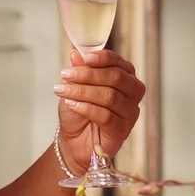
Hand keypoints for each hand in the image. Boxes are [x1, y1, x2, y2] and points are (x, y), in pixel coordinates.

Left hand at [55, 49, 144, 163]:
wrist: (74, 141)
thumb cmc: (78, 113)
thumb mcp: (74, 87)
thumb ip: (79, 70)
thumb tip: (76, 54)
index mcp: (125, 77)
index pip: (117, 62)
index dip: (101, 58)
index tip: (83, 58)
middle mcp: (132, 93)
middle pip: (116, 78)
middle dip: (88, 75)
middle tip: (66, 75)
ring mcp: (130, 112)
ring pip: (109, 96)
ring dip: (82, 91)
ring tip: (62, 91)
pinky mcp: (122, 130)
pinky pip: (106, 115)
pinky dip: (86, 108)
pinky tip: (71, 104)